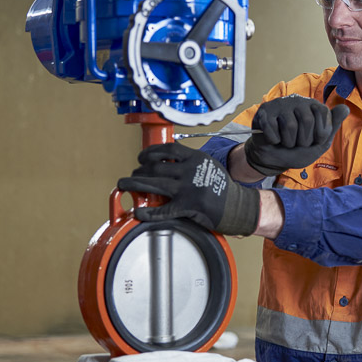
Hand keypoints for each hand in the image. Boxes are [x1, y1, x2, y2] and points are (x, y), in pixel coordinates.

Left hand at [117, 143, 259, 235]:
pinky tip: (138, 211)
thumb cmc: (222, 187)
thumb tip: (167, 158)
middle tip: (133, 175)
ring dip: (134, 184)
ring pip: (153, 184)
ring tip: (124, 185)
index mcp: (196, 158)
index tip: (141, 158)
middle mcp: (190, 171)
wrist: (237, 206)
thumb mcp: (208, 165)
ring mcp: (188, 189)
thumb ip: (190, 161)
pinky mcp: (187, 207)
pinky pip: (162, 210)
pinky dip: (147, 212)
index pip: (167, 149)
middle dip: (139, 171)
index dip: (149, 152)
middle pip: (155, 166)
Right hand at [244, 95, 348, 175]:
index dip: (319, 134)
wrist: (274, 159)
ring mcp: (280, 104)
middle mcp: (297, 101)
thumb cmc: (298, 150)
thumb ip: (333, 125)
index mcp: (313, 106)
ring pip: (290, 126)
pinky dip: (274, 140)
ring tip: (285, 142)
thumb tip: (345, 108)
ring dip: (288, 142)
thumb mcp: (320, 142)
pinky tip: (273, 139)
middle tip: (297, 143)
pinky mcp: (265, 112)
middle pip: (307, 120)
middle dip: (303, 141)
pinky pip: (273, 129)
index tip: (313, 140)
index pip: (323, 114)